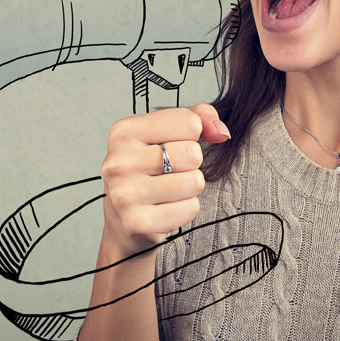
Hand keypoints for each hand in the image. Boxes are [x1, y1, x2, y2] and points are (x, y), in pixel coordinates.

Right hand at [99, 103, 231, 259]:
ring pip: (194, 182)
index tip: (173, 144)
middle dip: (191, 163)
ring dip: (190, 187)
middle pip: (192, 153)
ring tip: (167, 190)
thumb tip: (220, 131)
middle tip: (170, 171)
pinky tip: (164, 207)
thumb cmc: (149, 170)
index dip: (192, 134)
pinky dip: (185, 208)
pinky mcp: (138, 223)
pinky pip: (190, 208)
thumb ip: (198, 118)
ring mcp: (125, 194)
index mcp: (123, 132)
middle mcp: (119, 161)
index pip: (187, 121)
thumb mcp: (166, 134)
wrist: (122, 218)